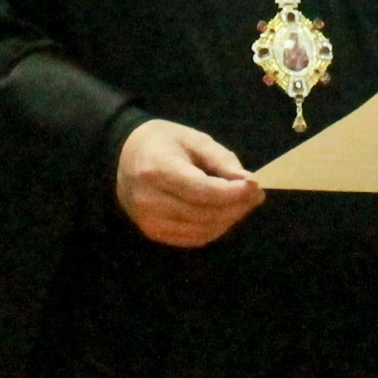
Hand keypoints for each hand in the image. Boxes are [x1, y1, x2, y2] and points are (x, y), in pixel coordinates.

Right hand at [115, 119, 263, 248]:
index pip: (202, 191)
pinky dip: (215, 228)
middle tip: (256, 194)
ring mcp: (150, 221)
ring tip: (243, 202)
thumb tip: (248, 181)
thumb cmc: (162, 143)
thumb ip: (221, 159)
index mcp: (158, 170)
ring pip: (203, 230)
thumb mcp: (193, 139)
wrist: (122, 157)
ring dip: (229, 219)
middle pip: (205, 213)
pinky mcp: (154, 233)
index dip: (233, 193)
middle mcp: (151, 200)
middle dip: (237, 206)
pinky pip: (194, 238)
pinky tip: (225, 213)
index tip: (256, 185)